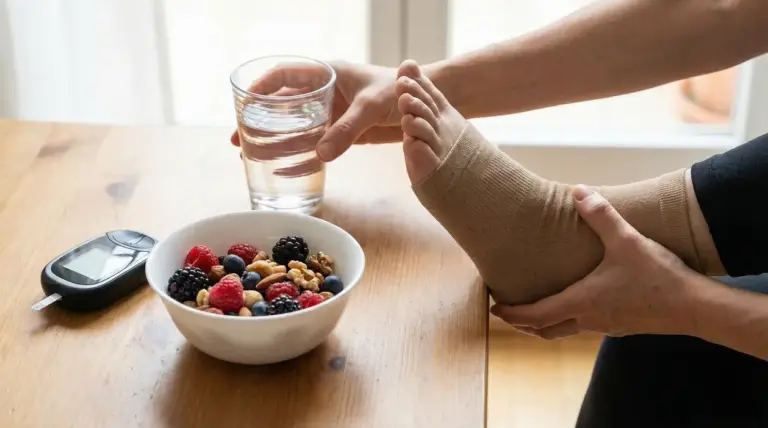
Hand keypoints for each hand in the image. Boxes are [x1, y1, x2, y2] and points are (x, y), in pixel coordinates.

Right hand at [230, 60, 402, 161]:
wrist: (423, 108)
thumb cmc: (401, 92)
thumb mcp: (372, 107)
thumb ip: (348, 130)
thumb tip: (321, 155)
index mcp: (328, 73)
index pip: (286, 75)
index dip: (262, 87)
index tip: (244, 105)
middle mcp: (325, 92)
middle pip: (283, 106)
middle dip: (260, 122)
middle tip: (238, 141)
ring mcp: (331, 113)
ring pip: (296, 128)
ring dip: (275, 142)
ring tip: (251, 157)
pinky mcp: (342, 131)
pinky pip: (315, 144)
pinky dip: (301, 156)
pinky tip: (286, 170)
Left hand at [490, 186, 696, 339]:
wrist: (694, 307)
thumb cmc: (657, 277)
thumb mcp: (626, 240)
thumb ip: (601, 215)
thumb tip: (578, 191)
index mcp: (581, 302)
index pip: (534, 315)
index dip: (511, 313)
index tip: (494, 309)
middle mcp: (589, 319)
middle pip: (545, 330)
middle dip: (523, 323)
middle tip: (507, 313)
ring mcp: (606, 326)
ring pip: (565, 330)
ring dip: (546, 323)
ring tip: (536, 309)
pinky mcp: (623, 326)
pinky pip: (586, 327)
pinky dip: (570, 320)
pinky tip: (578, 304)